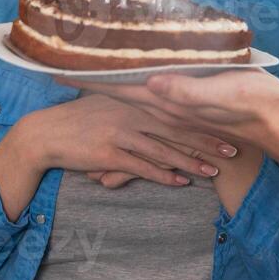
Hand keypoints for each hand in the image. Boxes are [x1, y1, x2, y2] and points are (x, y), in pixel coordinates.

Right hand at [15, 94, 237, 187]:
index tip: (226, 123)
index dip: (201, 116)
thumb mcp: (109, 104)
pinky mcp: (109, 153)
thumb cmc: (79, 120)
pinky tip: (181, 182)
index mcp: (133, 97)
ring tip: (213, 172)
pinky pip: (142, 166)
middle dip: (205, 140)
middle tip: (232, 150)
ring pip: (163, 148)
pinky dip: (164, 175)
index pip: (175, 107)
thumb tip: (157, 101)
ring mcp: (120, 132)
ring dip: (190, 161)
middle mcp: (130, 112)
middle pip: (176, 127)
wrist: (46, 133)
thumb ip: (133, 104)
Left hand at [62, 70, 278, 155]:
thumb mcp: (223, 94)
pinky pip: (152, 102)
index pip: (120, 86)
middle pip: (119, 91)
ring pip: (133, 97)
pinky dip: (133, 92)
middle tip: (57, 66)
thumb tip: (151, 84)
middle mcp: (168, 105)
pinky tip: (127, 85)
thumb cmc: (255, 103)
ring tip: (81, 74)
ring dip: (106, 86)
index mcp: (170, 100)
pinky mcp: (189, 109)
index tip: (57, 68)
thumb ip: (188, 90)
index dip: (89, 77)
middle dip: (89, 79)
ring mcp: (177, 109)